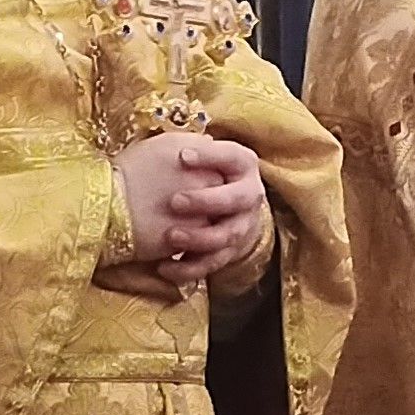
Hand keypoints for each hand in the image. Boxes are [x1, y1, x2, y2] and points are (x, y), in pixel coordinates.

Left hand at [107, 133, 266, 295]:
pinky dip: (189, 268)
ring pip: (227, 236)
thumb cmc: (200, 171)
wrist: (219, 205)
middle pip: (236, 199)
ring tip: (170, 237)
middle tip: (175, 201)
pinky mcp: (230, 252)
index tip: (182, 156)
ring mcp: (242, 225)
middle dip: (207, 201)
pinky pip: (213, 264)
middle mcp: (250, 195)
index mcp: (243, 165)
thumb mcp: (196, 153)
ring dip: (199, 238)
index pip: (232, 157)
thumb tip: (182, 147)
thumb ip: (191, 146)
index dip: (210, 157)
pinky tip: (164, 266)